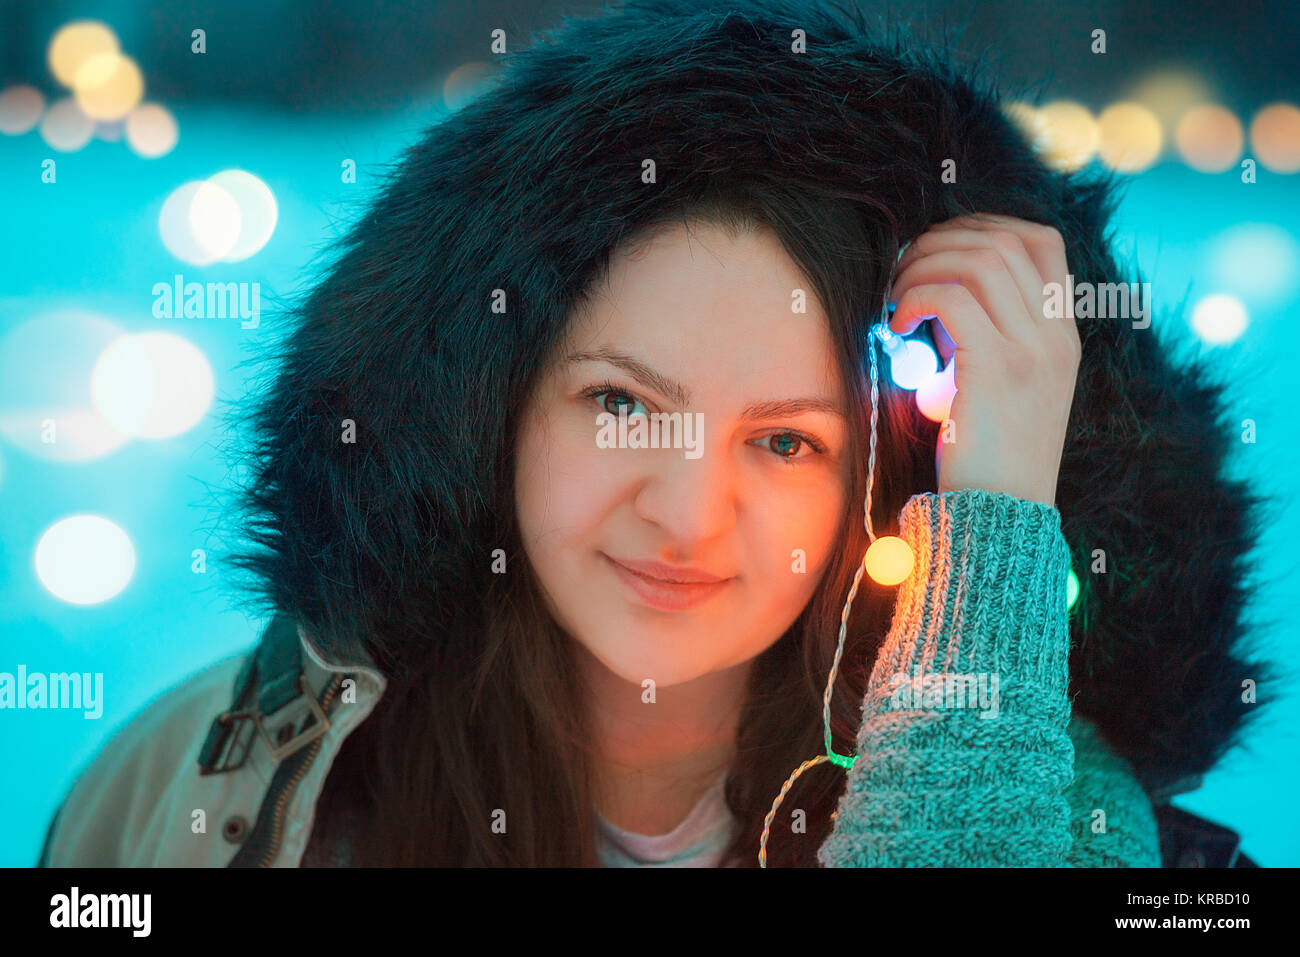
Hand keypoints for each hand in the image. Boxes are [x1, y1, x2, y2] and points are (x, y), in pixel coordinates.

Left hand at [888, 214, 1080, 507]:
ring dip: (923, 267)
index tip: (939, 251)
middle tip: (902, 273)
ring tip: (895, 300)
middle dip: (941, 243)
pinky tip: (896, 325)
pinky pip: (952, 298)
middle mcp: (1056, 334)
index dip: (984, 228)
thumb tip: (937, 295)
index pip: (1040, 241)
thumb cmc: (987, 457)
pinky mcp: (997, 368)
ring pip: (978, 261)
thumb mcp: (1002, 387)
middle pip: (1002, 241)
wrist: (1003, 517)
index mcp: (1062, 334)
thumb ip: (987, 338)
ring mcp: (1032, 349)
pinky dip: (916, 297)